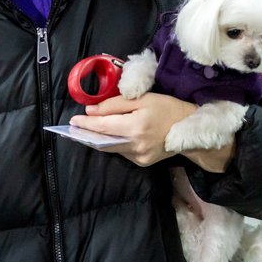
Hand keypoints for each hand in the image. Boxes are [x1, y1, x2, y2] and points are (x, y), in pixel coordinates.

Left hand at [70, 93, 233, 168]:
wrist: (189, 128)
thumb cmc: (167, 108)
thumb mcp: (143, 99)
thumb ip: (115, 104)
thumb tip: (91, 111)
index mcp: (136, 126)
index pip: (103, 126)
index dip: (86, 124)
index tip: (73, 121)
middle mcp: (136, 145)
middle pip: (103, 140)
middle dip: (88, 133)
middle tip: (75, 127)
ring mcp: (139, 157)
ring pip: (111, 148)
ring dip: (99, 139)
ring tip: (87, 131)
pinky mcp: (142, 163)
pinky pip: (122, 152)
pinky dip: (114, 144)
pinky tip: (109, 137)